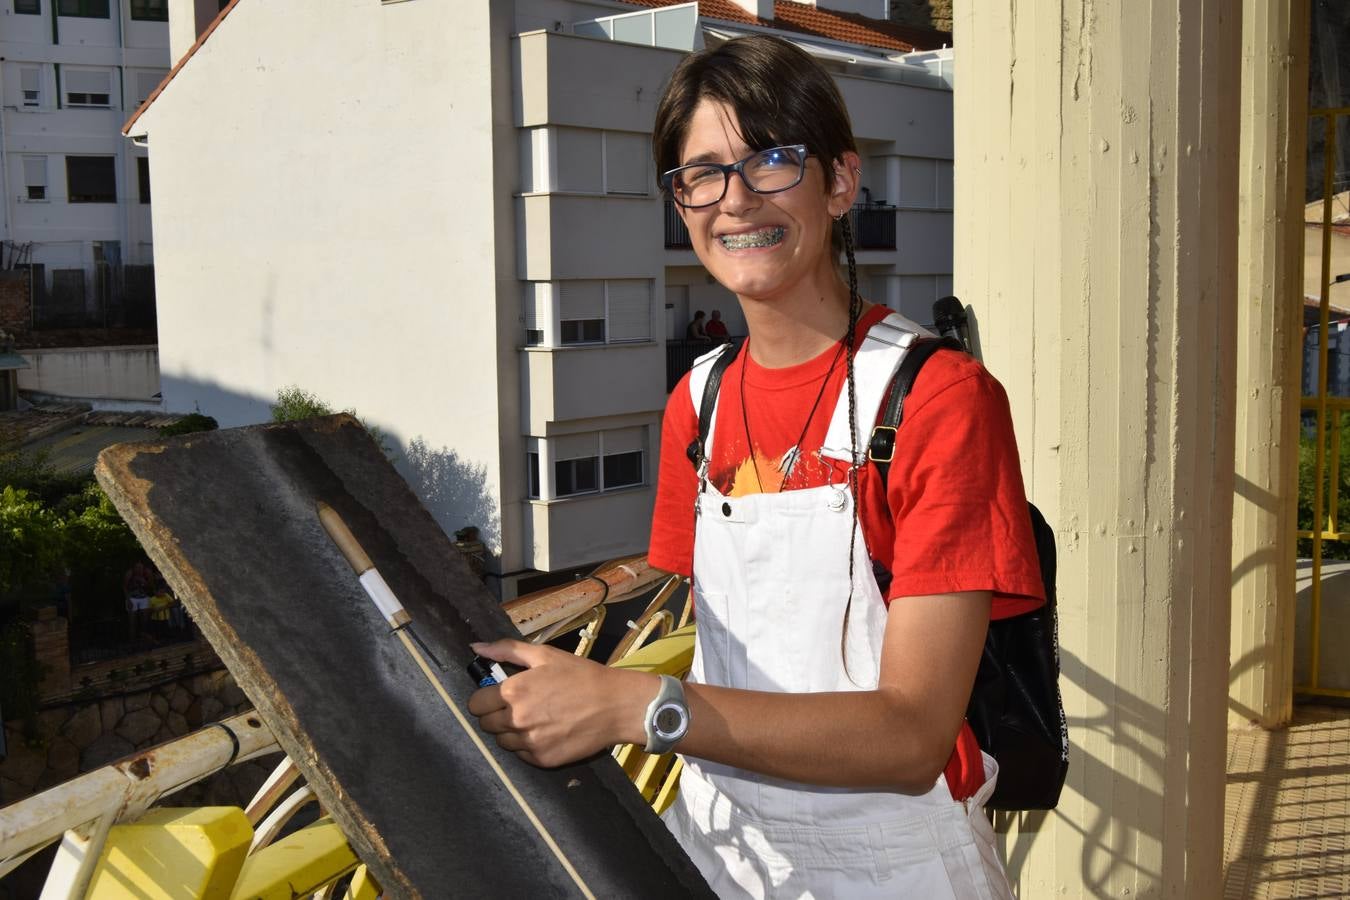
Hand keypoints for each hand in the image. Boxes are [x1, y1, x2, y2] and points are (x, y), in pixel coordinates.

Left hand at [467, 639, 652, 767]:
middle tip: (520, 706)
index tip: (499, 695)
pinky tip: (547, 732)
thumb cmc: (580, 675)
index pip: (476, 704)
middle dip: (497, 715)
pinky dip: (529, 745)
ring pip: (503, 742)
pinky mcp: (542, 760)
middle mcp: (516, 720)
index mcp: (512, 692)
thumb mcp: (545, 655)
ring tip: (535, 719)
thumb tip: (476, 647)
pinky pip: (522, 755)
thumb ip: (507, 649)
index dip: (485, 698)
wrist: (615, 705)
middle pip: (486, 725)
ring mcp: (529, 743)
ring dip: (511, 732)